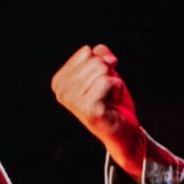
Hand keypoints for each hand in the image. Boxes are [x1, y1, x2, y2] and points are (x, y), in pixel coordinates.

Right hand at [52, 45, 144, 177]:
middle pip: (94, 60)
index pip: (86, 51)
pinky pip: (108, 81)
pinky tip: (113, 103)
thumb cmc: (113, 101)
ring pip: (102, 69)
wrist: (123, 132)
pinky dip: (118, 89)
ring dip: (113, 82)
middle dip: (108, 73)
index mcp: (59, 81)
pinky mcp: (88, 108)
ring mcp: (73, 101)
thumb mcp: (105, 71)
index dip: (101, 63)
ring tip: (110, 98)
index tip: (100, 84)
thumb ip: (101, 54)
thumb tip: (106, 58)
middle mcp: (62, 91)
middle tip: (107, 92)